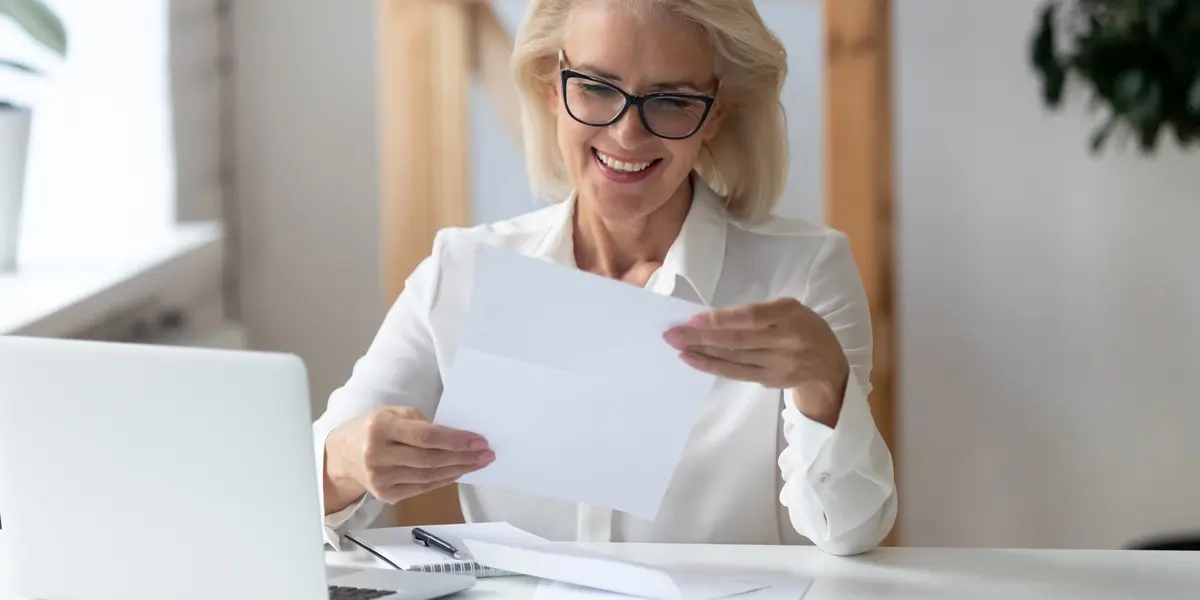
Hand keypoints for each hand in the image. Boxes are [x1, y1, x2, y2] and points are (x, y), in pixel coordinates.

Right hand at [323, 406, 493, 510]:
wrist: (342, 455)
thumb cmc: (372, 428)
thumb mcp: (393, 413)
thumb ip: (422, 422)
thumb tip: (456, 437)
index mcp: (381, 428)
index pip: (426, 436)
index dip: (456, 440)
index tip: (479, 441)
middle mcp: (378, 455)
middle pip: (430, 459)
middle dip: (463, 457)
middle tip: (486, 454)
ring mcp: (380, 479)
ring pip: (429, 477)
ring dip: (458, 470)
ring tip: (478, 463)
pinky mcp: (385, 495)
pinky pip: (422, 488)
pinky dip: (444, 480)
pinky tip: (458, 472)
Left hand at [663, 298, 849, 423]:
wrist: (828, 363)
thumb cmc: (802, 326)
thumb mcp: (788, 309)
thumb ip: (757, 313)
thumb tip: (710, 319)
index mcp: (789, 314)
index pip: (752, 317)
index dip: (722, 319)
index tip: (693, 319)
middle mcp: (785, 340)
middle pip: (737, 340)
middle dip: (700, 337)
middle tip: (671, 333)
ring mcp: (778, 364)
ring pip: (733, 358)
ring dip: (701, 352)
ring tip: (676, 345)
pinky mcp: (770, 380)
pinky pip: (735, 373)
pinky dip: (711, 366)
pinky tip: (692, 359)